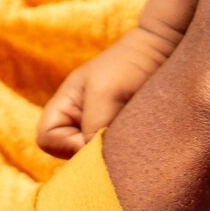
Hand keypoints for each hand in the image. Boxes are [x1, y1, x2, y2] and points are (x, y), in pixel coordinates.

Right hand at [37, 23, 177, 157]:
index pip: (46, 138)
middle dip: (89, 152)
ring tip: (129, 135)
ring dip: (108, 151)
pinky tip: (136, 138)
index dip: (65, 145)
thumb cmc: (128, 64)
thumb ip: (91, 127)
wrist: (163, 50)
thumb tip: (92, 160)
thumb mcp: (105, 93)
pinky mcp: (120, 131)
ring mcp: (99, 125)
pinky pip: (112, 152)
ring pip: (92, 154)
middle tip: (114, 140)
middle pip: (68, 152)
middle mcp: (78, 118)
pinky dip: (122, 150)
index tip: (93, 137)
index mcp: (65, 104)